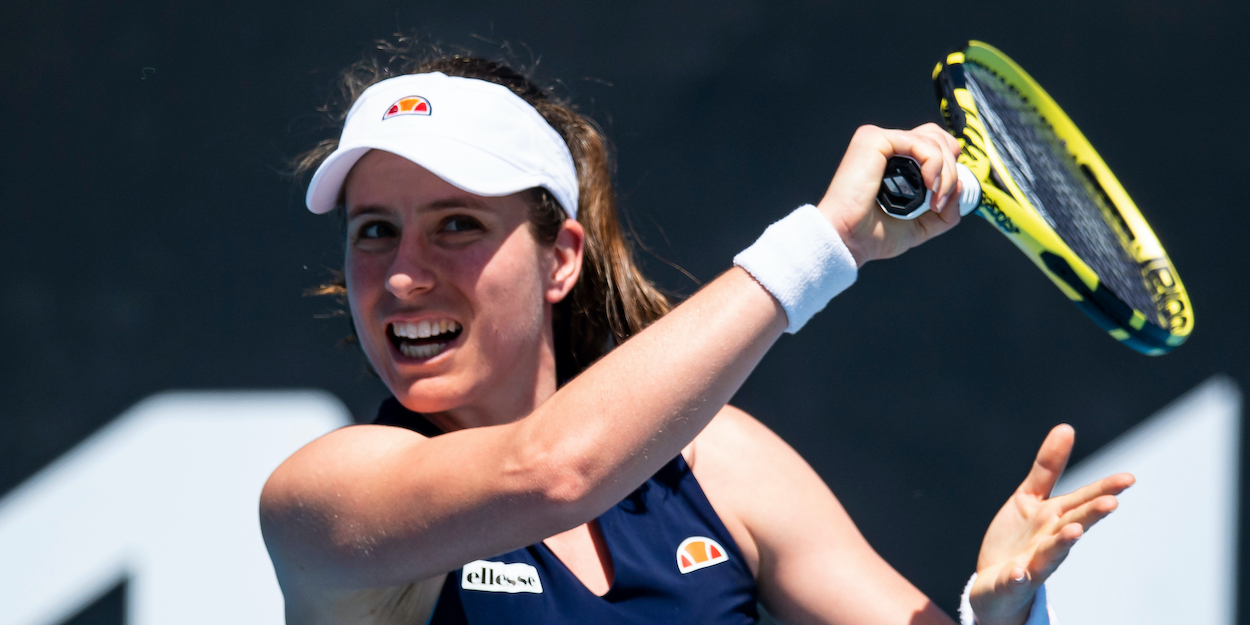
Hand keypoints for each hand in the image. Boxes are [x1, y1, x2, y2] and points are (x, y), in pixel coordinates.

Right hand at [816, 123, 964, 265]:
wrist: (849, 241)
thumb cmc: (873, 234)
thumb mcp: (921, 224)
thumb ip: (946, 209)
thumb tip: (961, 186)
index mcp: (894, 161)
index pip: (933, 144)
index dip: (950, 164)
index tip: (945, 196)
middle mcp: (886, 146)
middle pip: (937, 137)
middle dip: (952, 168)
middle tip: (941, 201)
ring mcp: (879, 140)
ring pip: (933, 141)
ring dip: (947, 173)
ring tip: (936, 201)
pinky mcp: (874, 140)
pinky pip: (920, 143)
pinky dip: (935, 165)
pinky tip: (931, 187)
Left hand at [970, 425, 1134, 624]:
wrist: (995, 585)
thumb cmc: (1019, 540)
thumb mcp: (1029, 498)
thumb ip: (1048, 467)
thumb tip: (1066, 428)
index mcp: (1056, 518)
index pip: (1083, 501)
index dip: (1104, 490)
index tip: (1129, 478)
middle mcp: (1051, 541)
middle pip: (1074, 524)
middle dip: (1091, 515)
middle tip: (1111, 502)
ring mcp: (1033, 564)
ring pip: (1051, 554)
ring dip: (1063, 543)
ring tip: (1073, 531)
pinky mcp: (1011, 583)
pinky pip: (1015, 581)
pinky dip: (1018, 578)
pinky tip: (1018, 573)